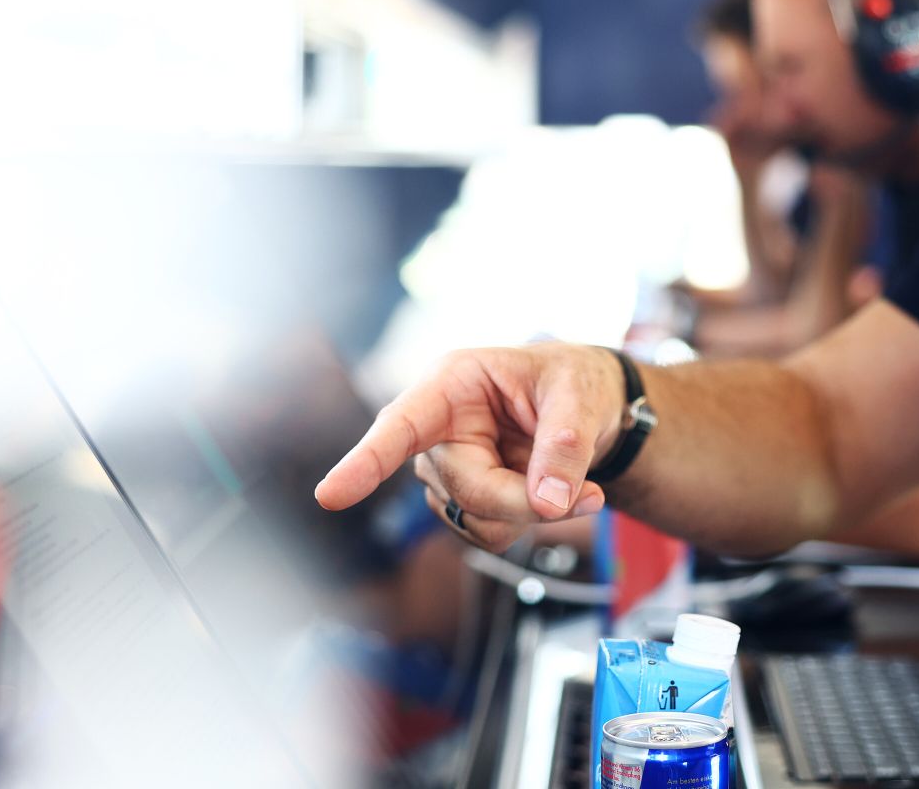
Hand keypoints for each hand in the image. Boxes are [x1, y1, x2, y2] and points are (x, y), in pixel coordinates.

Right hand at [315, 344, 618, 551]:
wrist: (588, 410)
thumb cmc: (574, 383)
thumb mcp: (581, 396)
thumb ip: (566, 445)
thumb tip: (549, 502)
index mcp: (452, 384)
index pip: (401, 426)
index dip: (365, 461)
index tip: (330, 495)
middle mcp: (436, 428)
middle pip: (465, 489)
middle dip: (525, 501)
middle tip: (587, 497)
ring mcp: (444, 470)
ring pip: (475, 519)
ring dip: (529, 514)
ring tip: (568, 478)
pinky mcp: (460, 501)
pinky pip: (486, 535)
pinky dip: (525, 524)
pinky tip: (544, 493)